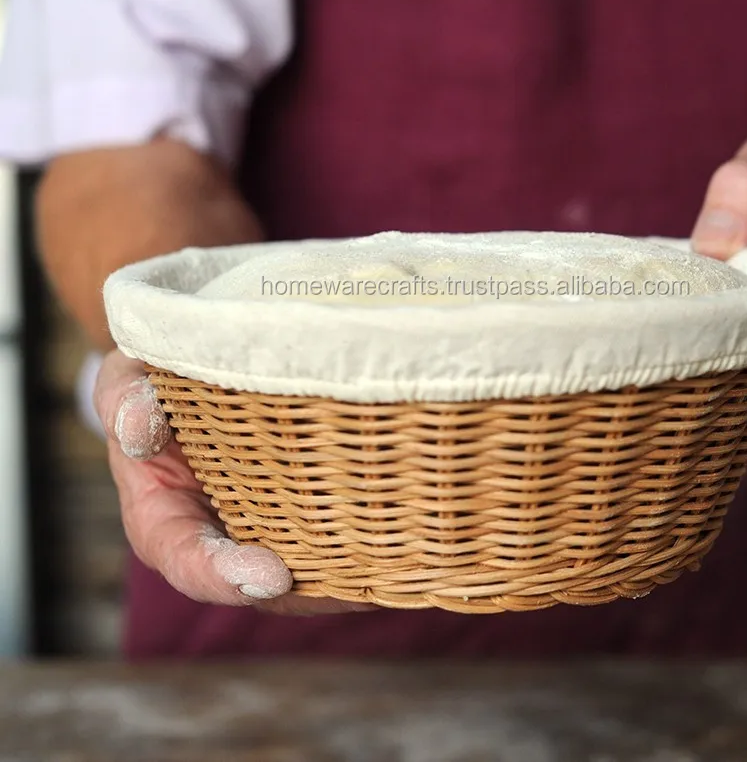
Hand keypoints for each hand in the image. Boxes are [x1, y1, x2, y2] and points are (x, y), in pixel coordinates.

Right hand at [94, 350, 371, 613]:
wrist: (198, 373)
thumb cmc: (158, 379)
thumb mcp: (130, 378)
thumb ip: (127, 400)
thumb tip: (140, 431)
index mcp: (162, 516)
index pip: (188, 559)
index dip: (224, 574)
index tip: (272, 575)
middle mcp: (217, 535)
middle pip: (261, 583)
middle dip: (308, 588)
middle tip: (358, 583)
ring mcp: (264, 527)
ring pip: (306, 569)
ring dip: (347, 575)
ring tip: (394, 568)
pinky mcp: (304, 510)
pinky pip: (333, 538)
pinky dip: (364, 544)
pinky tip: (404, 537)